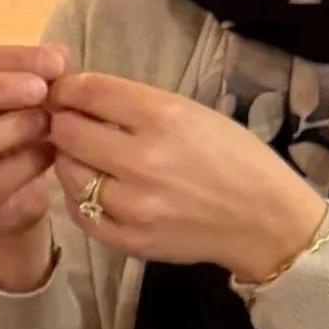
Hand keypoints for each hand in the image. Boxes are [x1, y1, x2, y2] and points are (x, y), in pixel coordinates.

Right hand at [0, 44, 67, 290]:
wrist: (20, 198)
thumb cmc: (23, 137)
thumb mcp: (36, 101)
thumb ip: (44, 76)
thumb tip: (58, 57)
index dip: (14, 57)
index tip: (57, 63)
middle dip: (0, 89)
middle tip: (42, 90)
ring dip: (12, 129)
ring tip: (47, 125)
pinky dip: (24, 166)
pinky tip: (49, 155)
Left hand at [48, 71, 328, 279]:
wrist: (266, 221)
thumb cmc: (235, 158)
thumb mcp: (193, 113)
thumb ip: (136, 105)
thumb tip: (82, 96)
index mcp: (163, 118)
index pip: (89, 92)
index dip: (67, 89)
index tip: (63, 93)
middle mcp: (142, 160)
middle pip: (68, 132)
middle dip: (62, 123)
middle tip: (69, 125)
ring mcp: (133, 205)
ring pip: (68, 173)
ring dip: (69, 161)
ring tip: (85, 158)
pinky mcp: (130, 240)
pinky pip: (80, 213)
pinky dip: (80, 197)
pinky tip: (95, 189)